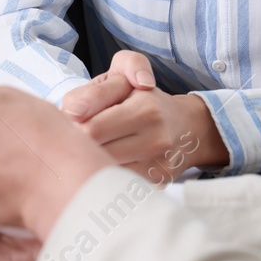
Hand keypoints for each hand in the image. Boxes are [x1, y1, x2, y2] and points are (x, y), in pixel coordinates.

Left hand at [64, 51, 228, 177]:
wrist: (186, 126)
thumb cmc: (143, 97)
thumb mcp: (122, 76)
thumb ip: (95, 90)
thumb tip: (73, 112)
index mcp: (145, 108)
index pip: (92, 128)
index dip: (74, 128)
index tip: (73, 124)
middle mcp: (156, 137)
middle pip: (98, 152)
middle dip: (80, 146)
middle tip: (77, 138)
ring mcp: (158, 163)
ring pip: (106, 172)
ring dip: (92, 162)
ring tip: (92, 150)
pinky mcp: (158, 182)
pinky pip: (120, 184)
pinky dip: (107, 175)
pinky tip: (108, 164)